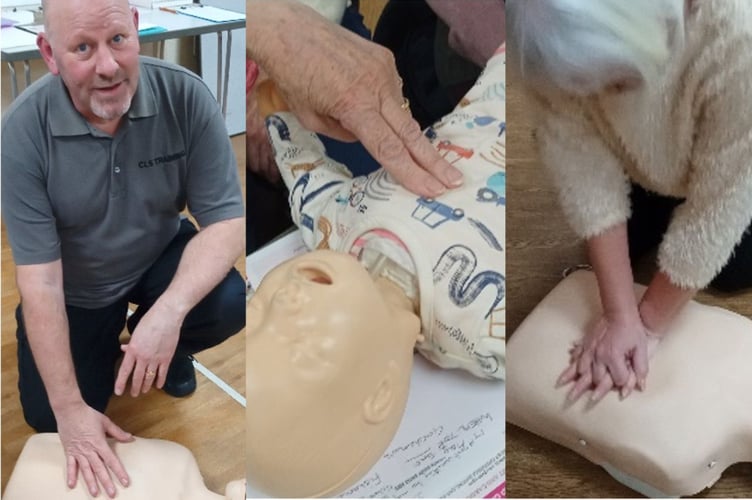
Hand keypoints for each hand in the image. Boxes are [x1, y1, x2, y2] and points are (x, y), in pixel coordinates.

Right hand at [56, 402, 132, 497]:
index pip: (112, 461)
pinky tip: (72, 485)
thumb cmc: (88, 415)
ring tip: (95, 494)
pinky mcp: (69, 451)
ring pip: (86, 470)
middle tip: (112, 494)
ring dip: (90, 482)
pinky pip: (70, 465)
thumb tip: (130, 438)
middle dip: (106, 482)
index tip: (124, 482)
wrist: (69, 410)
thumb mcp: (106, 422)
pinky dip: (71, 475)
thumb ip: (118, 432)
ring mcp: (78, 452)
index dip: (119, 472)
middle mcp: (89, 450)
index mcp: (100, 443)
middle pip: (99, 469)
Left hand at [114, 303, 180, 396]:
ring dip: (146, 386)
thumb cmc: (150, 321)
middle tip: (133, 394)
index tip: (118, 392)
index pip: (124, 371)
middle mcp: (143, 357)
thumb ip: (131, 344)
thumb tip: (124, 349)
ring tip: (144, 391)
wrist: (166, 317)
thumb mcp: (136, 333)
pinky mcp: (167, 358)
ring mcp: (156, 359)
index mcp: (133, 350)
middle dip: (134, 388)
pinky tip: (158, 385)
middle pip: (137, 377)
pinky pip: (163, 373)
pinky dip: (160, 380)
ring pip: (149, 377)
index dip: (120, 383)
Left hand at [249, 1, 462, 196]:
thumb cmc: (293, 76)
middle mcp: (376, 87)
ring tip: (390, 134)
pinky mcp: (386, 59)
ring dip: (403, 132)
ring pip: (402, 113)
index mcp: (354, 106)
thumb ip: (344, 135)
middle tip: (453, 181)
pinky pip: (393, 92)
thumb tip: (367, 137)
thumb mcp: (311, 118)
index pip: (389, 149)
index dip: (412, 173)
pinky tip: (372, 103)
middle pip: (410, 134)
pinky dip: (387, 105)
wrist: (291, 31)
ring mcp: (385, 71)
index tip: (432, 189)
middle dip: (432, 162)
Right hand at [557, 314, 649, 402]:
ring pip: (582, 369)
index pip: (618, 379)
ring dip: (575, 379)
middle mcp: (599, 356)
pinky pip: (578, 356)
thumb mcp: (641, 349)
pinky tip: (569, 368)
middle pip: (597, 378)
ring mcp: (591, 350)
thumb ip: (641, 368)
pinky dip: (573, 363)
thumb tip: (641, 386)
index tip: (627, 380)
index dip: (624, 382)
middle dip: (596, 387)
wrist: (620, 312)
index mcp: (614, 357)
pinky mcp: (587, 343)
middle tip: (587, 396)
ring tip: (564, 387)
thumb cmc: (633, 330)